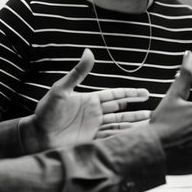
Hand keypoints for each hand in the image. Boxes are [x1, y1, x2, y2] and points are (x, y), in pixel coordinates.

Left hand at [31, 49, 149, 149]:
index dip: (130, 94)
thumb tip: (89, 51)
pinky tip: (133, 137)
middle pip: (121, 109)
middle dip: (136, 110)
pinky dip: (122, 137)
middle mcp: (95, 113)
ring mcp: (93, 127)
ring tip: (148, 124)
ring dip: (133, 123)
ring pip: (119, 124)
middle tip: (153, 110)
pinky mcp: (90, 140)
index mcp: (90, 99)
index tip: (144, 93)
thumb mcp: (61, 90)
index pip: (115, 95)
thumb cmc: (46, 111)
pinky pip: (110, 137)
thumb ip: (77, 73)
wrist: (37, 135)